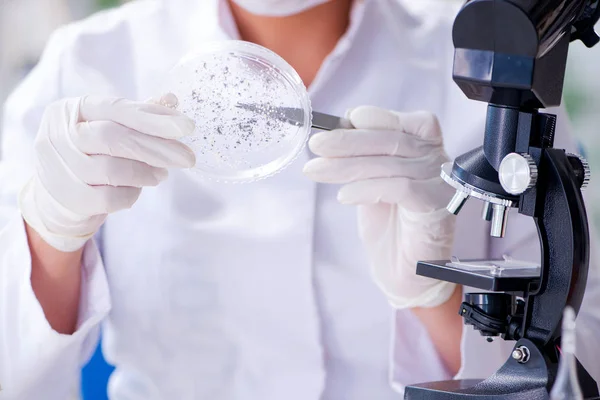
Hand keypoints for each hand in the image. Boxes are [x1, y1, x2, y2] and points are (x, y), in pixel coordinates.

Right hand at [20, 94, 195, 251]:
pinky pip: (109, 198)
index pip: (117, 108)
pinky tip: (137, 190)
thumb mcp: (108, 127)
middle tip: (187, 158)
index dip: (154, 118)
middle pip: (114, 137)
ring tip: (160, 174)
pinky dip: (131, 195)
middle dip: (156, 148)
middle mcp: (58, 134)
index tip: (187, 126)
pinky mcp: (67, 198)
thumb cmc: (89, 154)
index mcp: (71, 109)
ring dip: (145, 173)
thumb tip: (172, 99)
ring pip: (112, 170)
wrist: (56, 196)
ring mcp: (57, 167)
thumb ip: (138, 115)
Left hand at [304, 106, 456, 308]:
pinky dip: (366, 189)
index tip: (344, 120)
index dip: (376, 117)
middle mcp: (439, 162)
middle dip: (348, 141)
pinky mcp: (435, 208)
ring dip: (346, 166)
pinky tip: (344, 196)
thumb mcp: (371, 180)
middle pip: (393, 141)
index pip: (408, 122)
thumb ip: (364, 157)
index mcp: (427, 150)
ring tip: (316, 170)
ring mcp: (440, 185)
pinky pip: (399, 188)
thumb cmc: (389, 224)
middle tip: (316, 145)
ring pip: (390, 164)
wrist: (402, 271)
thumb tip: (337, 131)